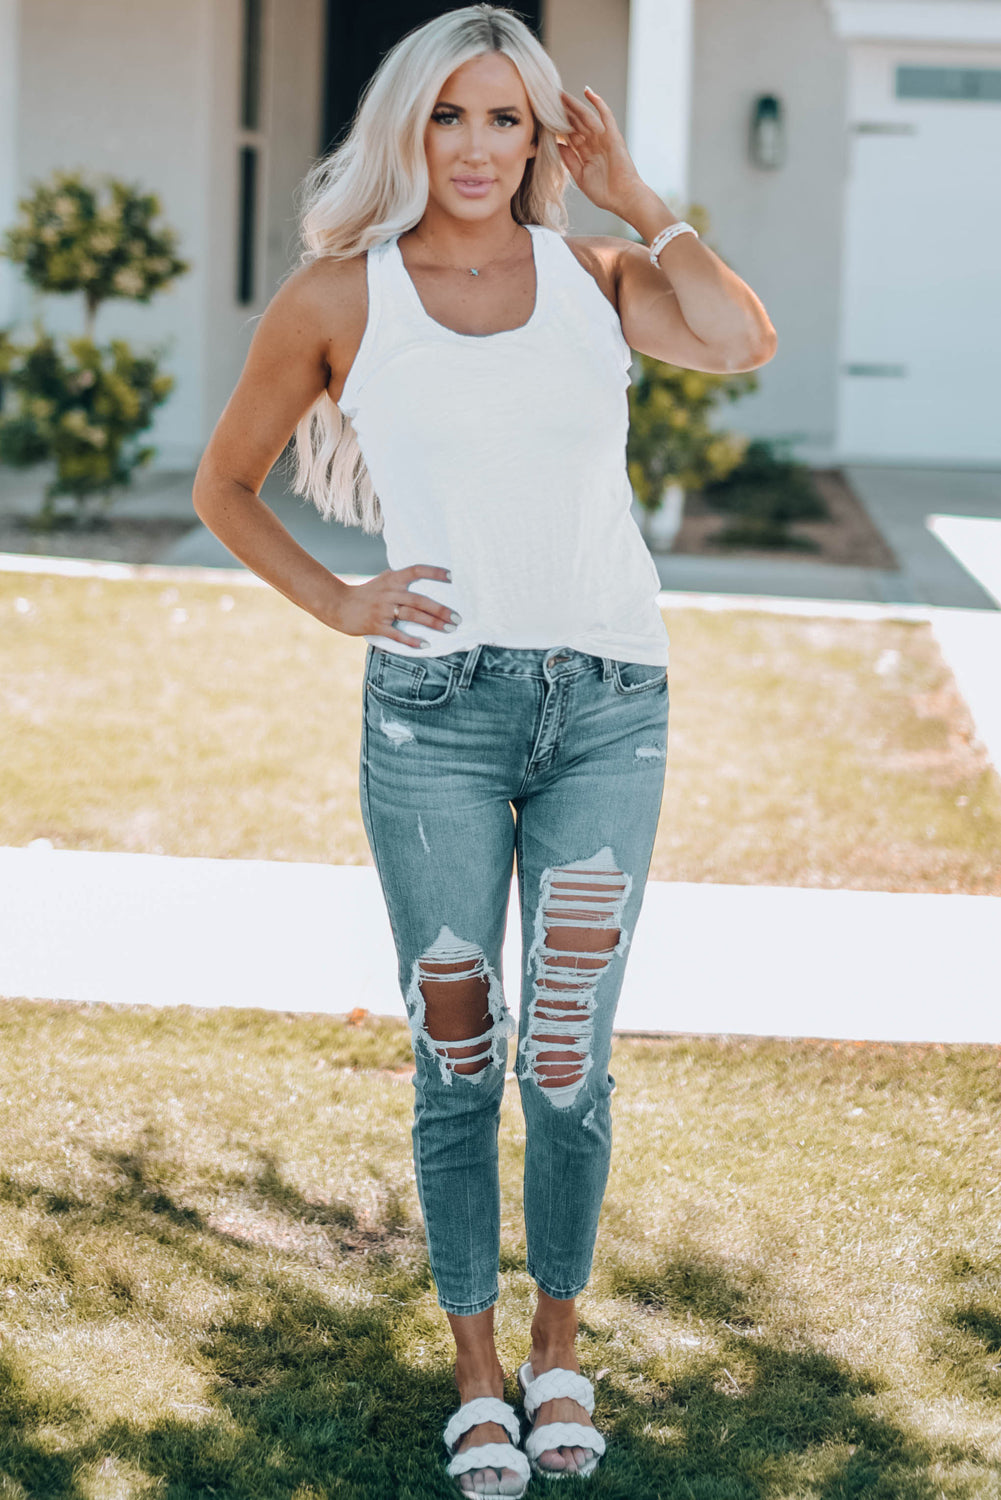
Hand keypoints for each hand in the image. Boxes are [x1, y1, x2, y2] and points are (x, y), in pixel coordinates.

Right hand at [333, 563, 456, 648]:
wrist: (338, 604)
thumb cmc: (364, 594)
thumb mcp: (382, 581)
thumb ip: (400, 580)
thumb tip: (422, 577)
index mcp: (392, 579)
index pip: (416, 570)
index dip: (434, 572)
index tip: (452, 577)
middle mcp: (389, 592)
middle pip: (420, 600)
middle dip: (441, 610)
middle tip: (457, 618)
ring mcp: (382, 609)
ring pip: (412, 616)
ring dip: (433, 623)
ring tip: (449, 629)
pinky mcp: (376, 625)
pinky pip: (397, 633)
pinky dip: (412, 640)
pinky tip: (425, 645)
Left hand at [557, 86, 643, 215]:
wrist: (623, 198)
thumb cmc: (604, 192)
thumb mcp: (580, 176)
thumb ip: (569, 160)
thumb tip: (557, 144)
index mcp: (586, 154)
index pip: (570, 135)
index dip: (558, 126)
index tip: (545, 117)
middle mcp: (594, 143)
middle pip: (576, 123)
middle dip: (564, 112)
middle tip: (550, 99)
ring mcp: (603, 138)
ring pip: (586, 117)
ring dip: (574, 105)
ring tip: (561, 95)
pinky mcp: (613, 135)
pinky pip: (605, 115)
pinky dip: (598, 103)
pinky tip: (587, 92)